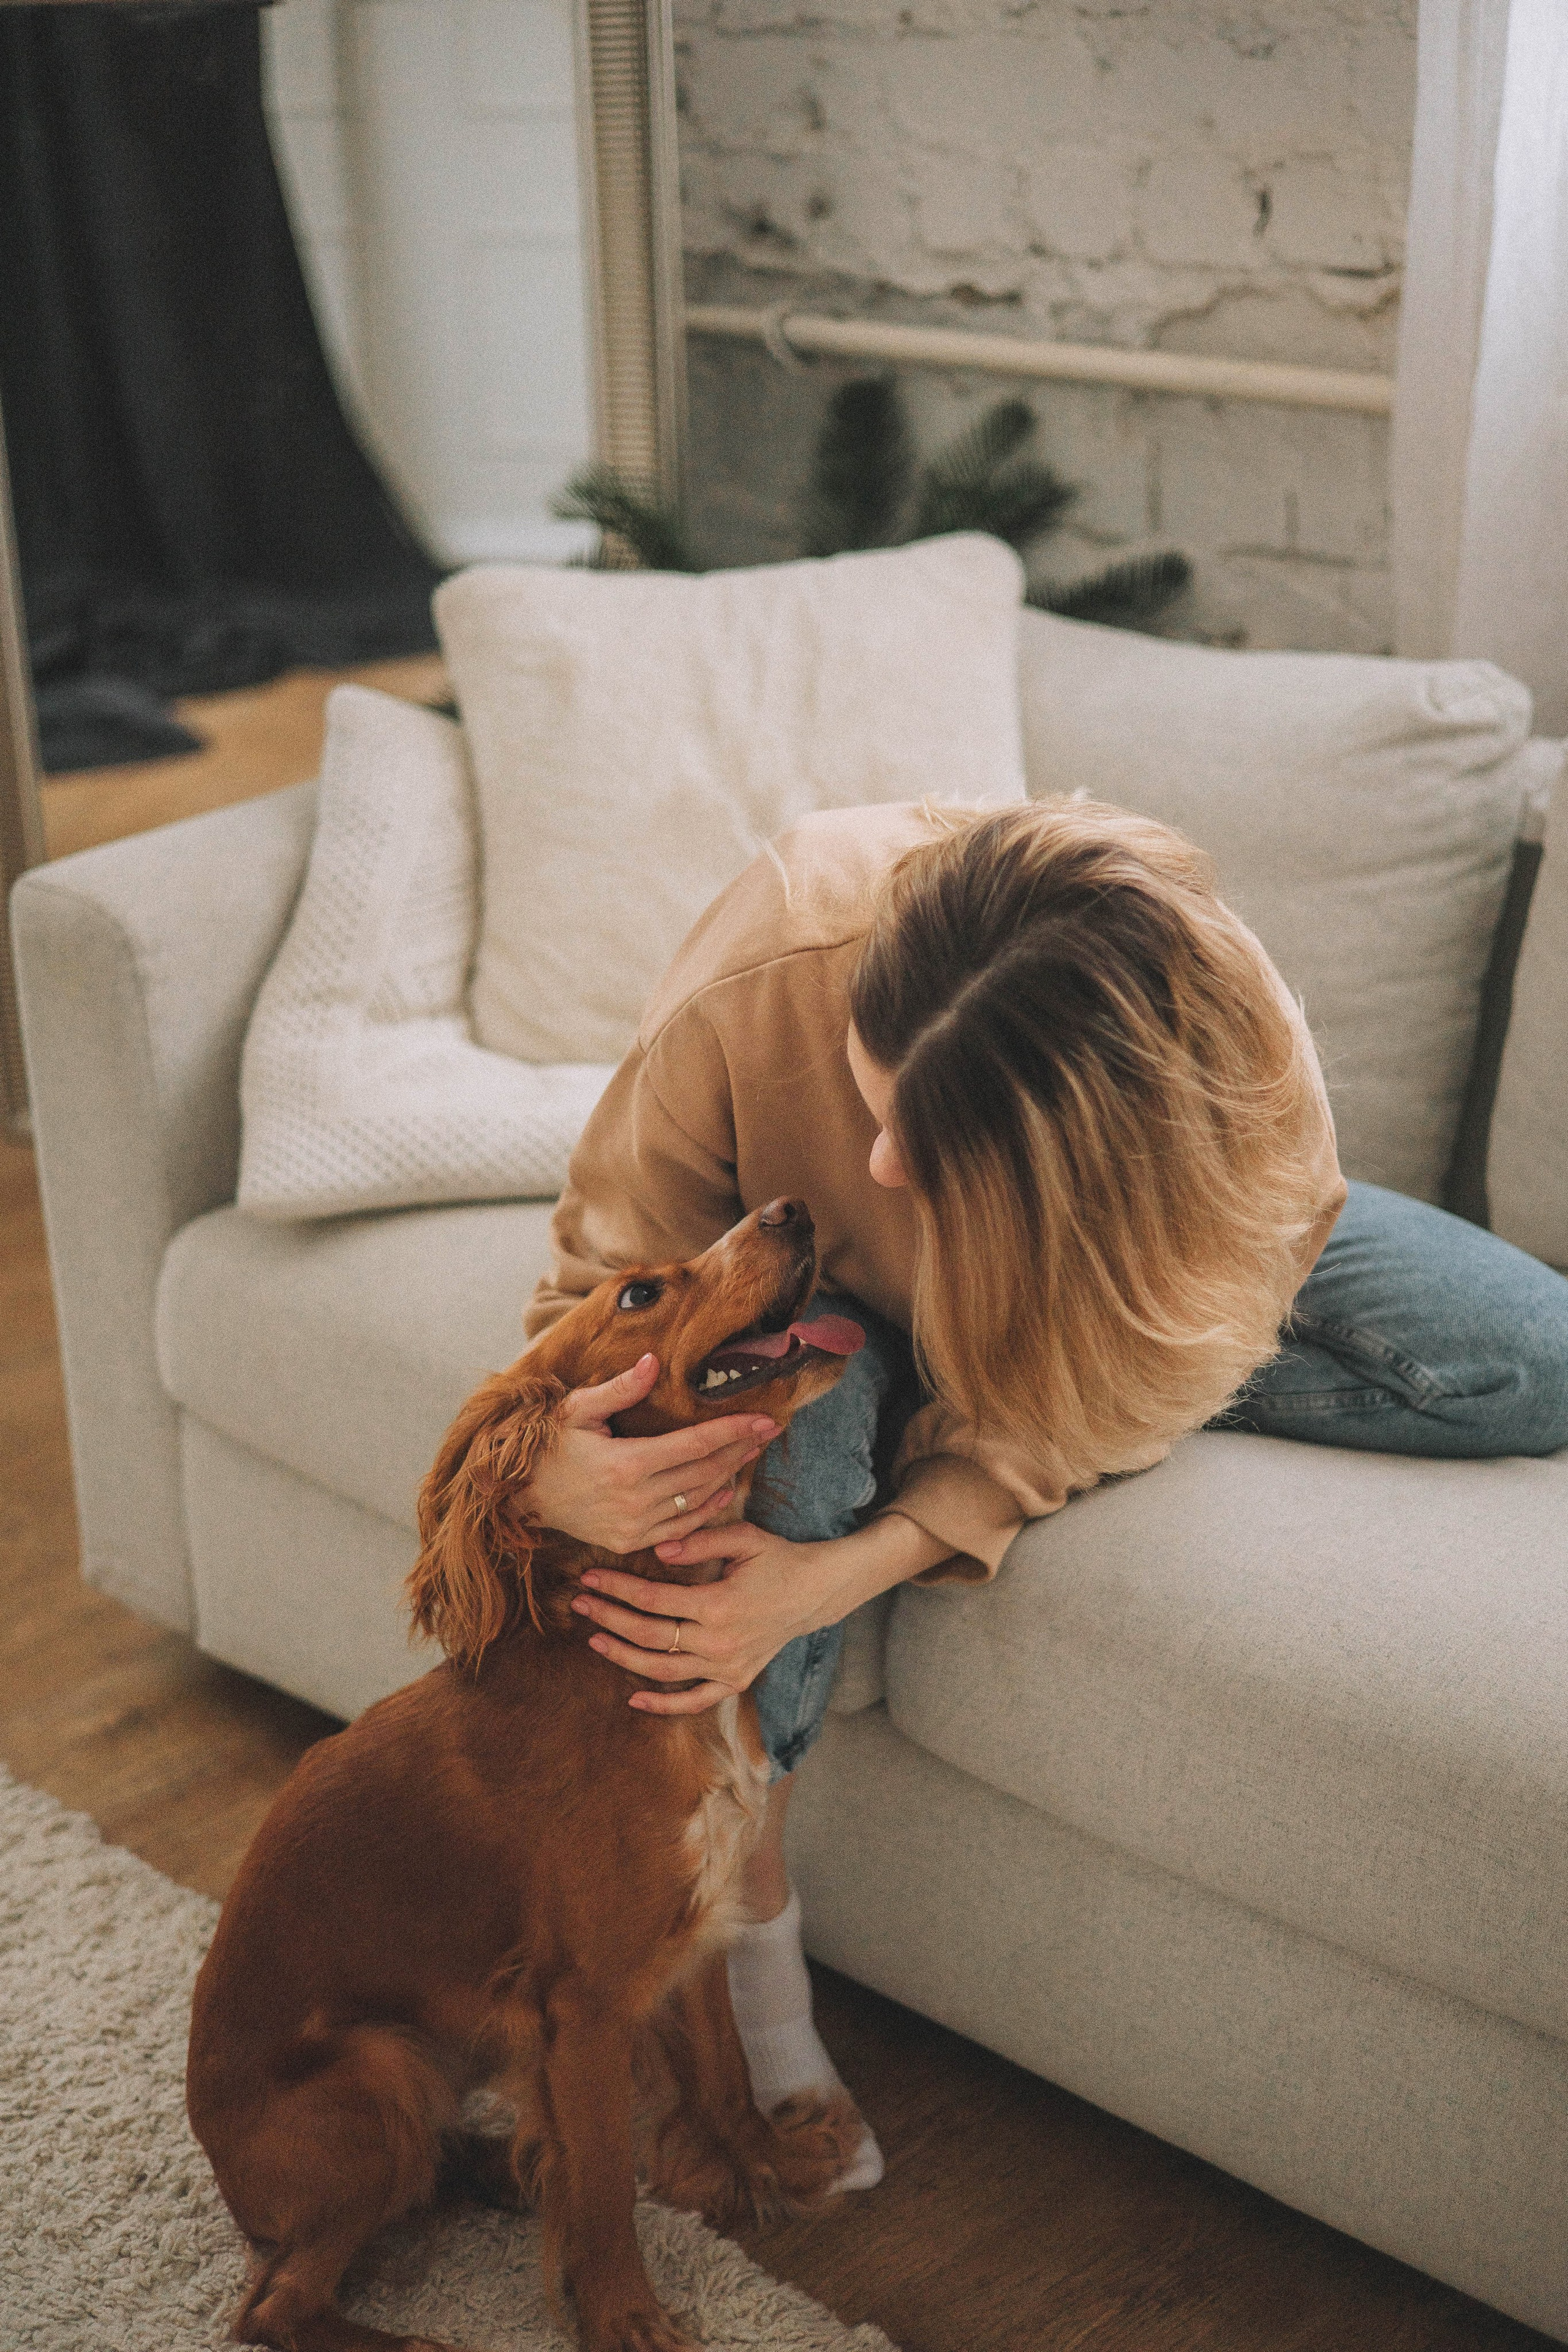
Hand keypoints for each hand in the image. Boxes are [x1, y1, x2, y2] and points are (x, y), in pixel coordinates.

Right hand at [524, 1353, 778, 1553]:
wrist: (521, 1495)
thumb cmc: (551, 1445)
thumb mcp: (577, 1410)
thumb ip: (619, 1388)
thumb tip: (652, 1362)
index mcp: (626, 1464)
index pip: (695, 1444)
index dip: (734, 1430)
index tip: (765, 1418)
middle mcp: (636, 1500)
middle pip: (704, 1472)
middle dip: (740, 1449)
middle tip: (767, 1431)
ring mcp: (634, 1526)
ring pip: (698, 1500)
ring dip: (729, 1475)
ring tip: (751, 1452)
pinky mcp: (630, 1542)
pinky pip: (682, 1529)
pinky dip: (707, 1509)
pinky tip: (724, 1490)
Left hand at [570, 1521, 828, 1713]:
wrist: (816, 1592)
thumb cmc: (778, 1559)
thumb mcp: (744, 1539)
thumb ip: (699, 1542)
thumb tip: (656, 1549)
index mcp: (718, 1604)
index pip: (652, 1598)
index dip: (617, 1587)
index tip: (589, 1577)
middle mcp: (719, 1641)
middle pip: (649, 1636)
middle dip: (609, 1618)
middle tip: (579, 1603)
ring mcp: (727, 1666)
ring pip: (663, 1670)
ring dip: (623, 1657)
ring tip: (594, 1639)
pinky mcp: (736, 1680)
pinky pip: (694, 1700)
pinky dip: (664, 1705)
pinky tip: (634, 1698)